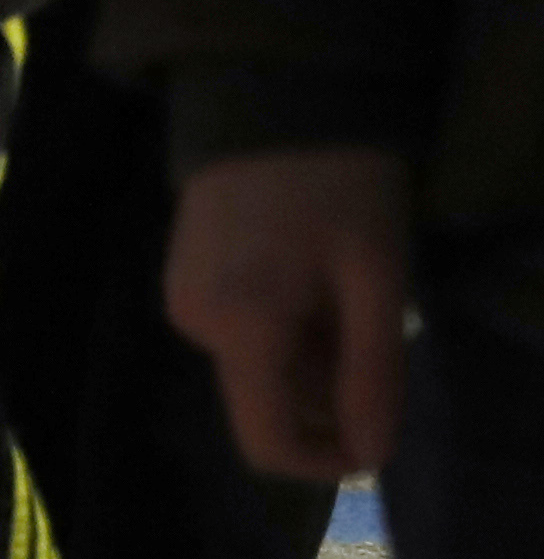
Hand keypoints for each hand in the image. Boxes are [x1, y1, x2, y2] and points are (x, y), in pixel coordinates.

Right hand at [168, 145, 414, 479]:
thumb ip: (371, 372)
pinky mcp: (181, 280)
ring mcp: (180, 302)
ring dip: (308, 357)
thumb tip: (372, 455)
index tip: (376, 440)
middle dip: (324, 394)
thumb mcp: (377, 278)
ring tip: (344, 293)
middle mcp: (194, 328)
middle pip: (265, 404)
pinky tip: (309, 277)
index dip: (324, 461)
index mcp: (239, 331)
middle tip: (372, 331)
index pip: (267, 442)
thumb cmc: (339, 185)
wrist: (273, 97)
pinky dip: (283, 330)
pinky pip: (237, 335)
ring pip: (254, 369)